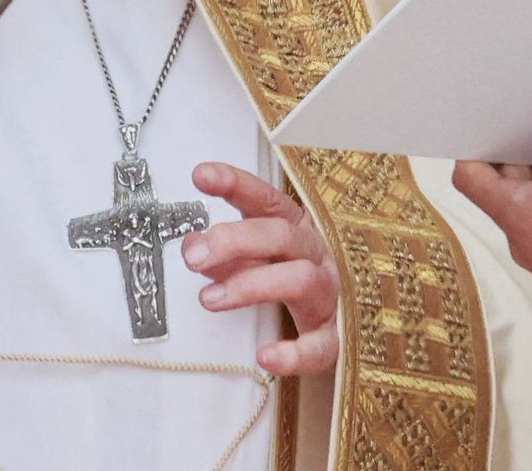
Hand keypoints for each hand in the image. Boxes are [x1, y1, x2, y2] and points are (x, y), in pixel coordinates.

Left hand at [182, 163, 338, 376]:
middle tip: (194, 255)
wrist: (339, 324)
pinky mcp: (332, 337)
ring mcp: (328, 294)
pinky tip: (265, 356)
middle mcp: (315, 254)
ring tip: (209, 298)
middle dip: (234, 241)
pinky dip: (293, 353)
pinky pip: (319, 345)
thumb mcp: (255, 260)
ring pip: (299, 279)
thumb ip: (224, 254)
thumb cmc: (290, 281)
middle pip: (280, 235)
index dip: (235, 184)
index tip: (201, 176)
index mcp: (296, 228)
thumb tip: (192, 244)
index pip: (266, 199)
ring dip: (251, 286)